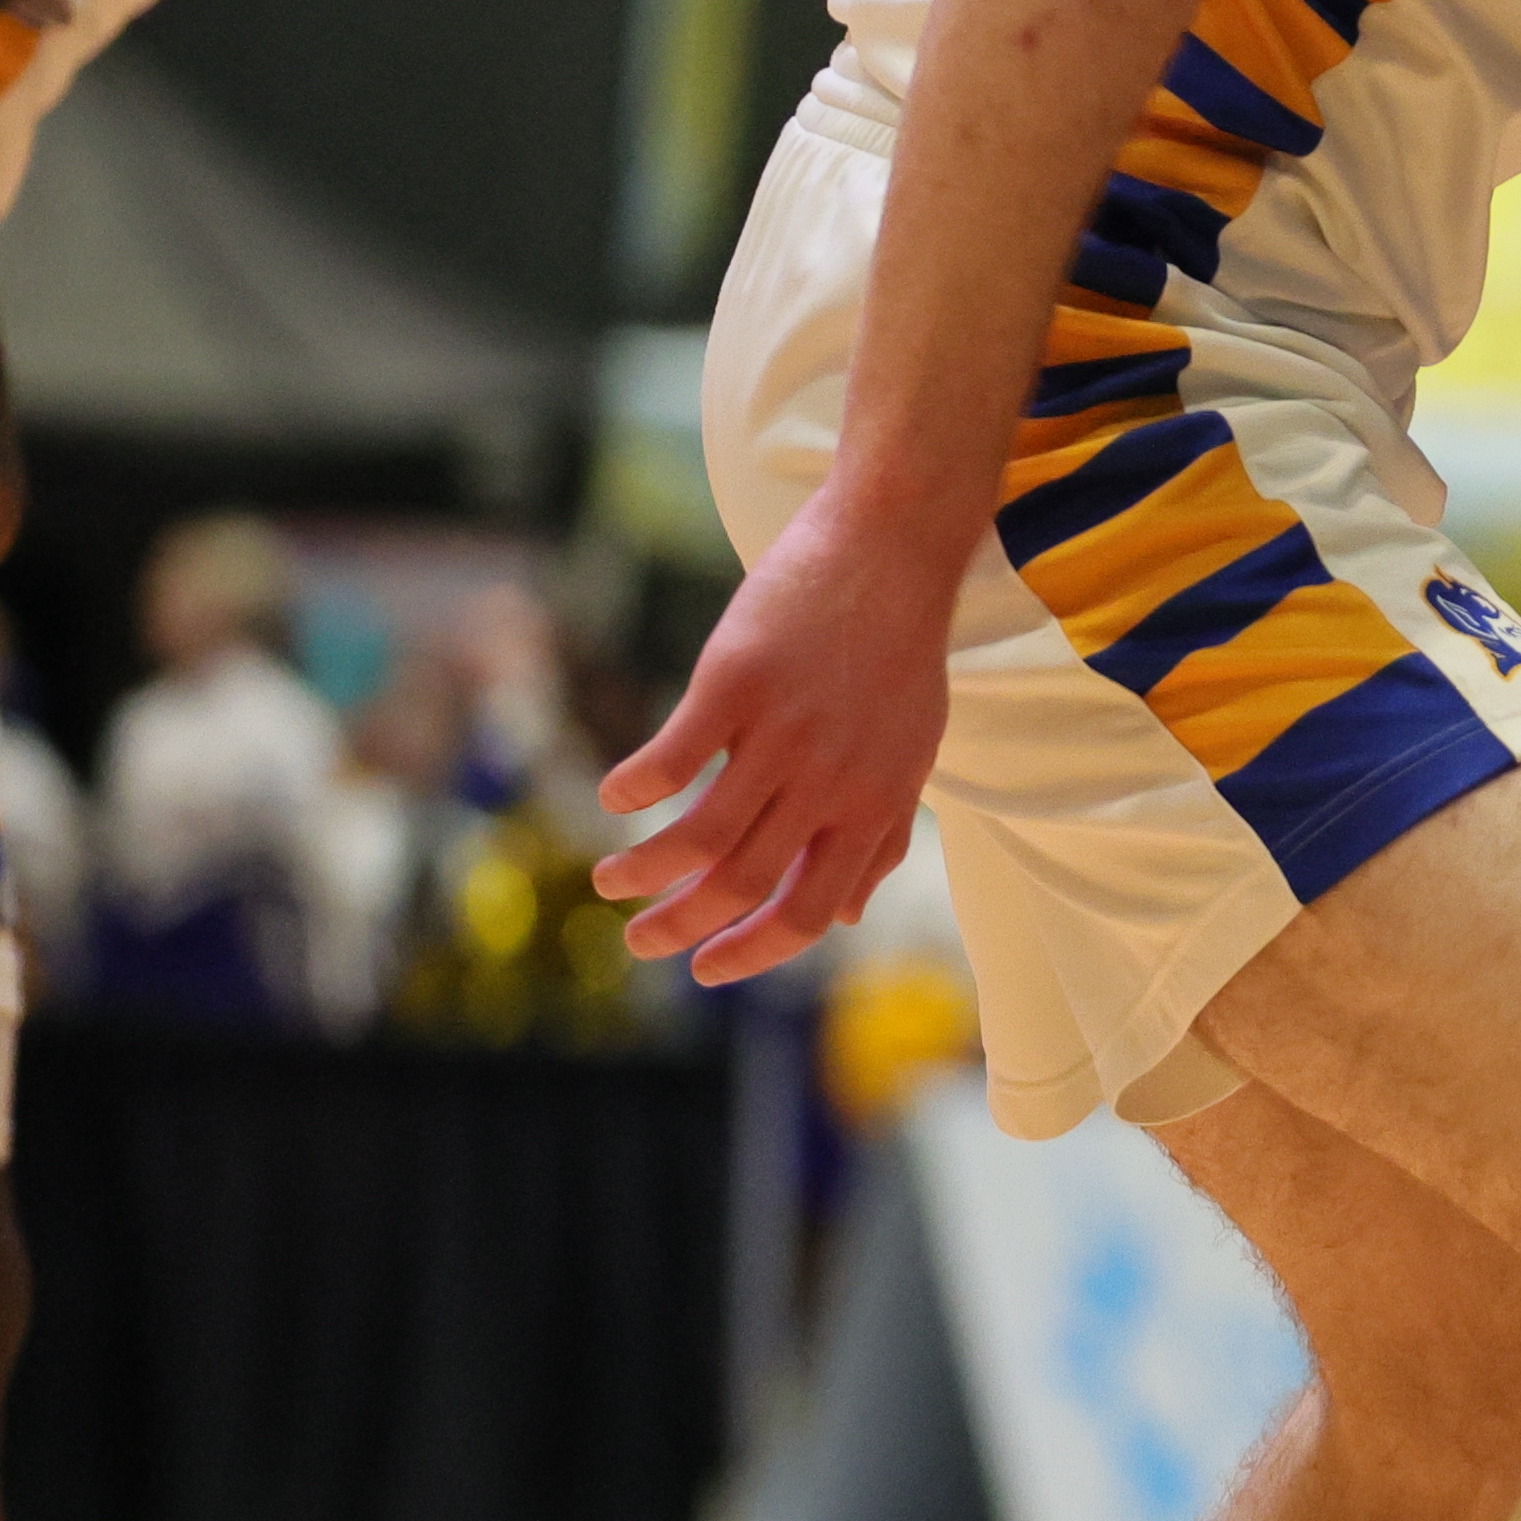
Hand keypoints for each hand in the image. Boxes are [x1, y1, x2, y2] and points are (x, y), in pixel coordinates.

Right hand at [597, 481, 974, 985]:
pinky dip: (634, 788)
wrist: (893, 548)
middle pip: (742, 884)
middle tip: (636, 942)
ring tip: (608, 881)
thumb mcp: (911, 752)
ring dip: (642, 871)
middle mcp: (831, 781)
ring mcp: (783, 733)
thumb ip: (884, 834)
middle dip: (679, 926)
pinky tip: (613, 797)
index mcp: (875, 804)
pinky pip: (673, 759)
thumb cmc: (896, 654)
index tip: (707, 971)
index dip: (756, 952)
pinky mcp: (738, 682)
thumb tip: (853, 916)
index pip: (814, 911)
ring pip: (699, 837)